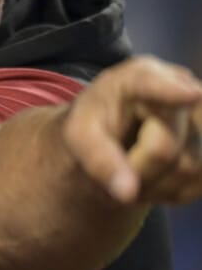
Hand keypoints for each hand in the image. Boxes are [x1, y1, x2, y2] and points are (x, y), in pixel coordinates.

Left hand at [63, 55, 201, 204]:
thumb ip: (99, 160)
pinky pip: (200, 181)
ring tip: (134, 168)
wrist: (116, 132)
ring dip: (156, 183)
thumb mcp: (80, 137)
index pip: (153, 84)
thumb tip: (127, 193)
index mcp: (137, 76)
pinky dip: (175, 189)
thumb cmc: (95, 125)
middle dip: (138, 170)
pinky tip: (157, 174)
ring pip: (189, 170)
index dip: (171, 91)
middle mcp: (180, 87)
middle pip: (165, 149)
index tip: (190, 94)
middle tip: (117, 170)